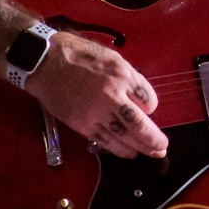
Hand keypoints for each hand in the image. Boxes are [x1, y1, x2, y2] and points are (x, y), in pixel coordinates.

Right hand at [24, 31, 167, 157]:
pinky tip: (129, 152)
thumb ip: (129, 78)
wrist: (45, 62)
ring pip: (122, 137)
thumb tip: (141, 98)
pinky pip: (104, 140)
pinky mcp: (81, 124)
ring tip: (152, 153)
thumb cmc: (79, 55)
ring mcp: (95, 112)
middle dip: (154, 139)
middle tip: (163, 147)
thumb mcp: (112, 58)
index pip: (148, 98)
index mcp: (121, 75)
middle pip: (138, 124)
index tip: (150, 109)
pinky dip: (119, 149)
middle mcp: (111, 96)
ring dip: (140, 147)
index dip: (152, 106)